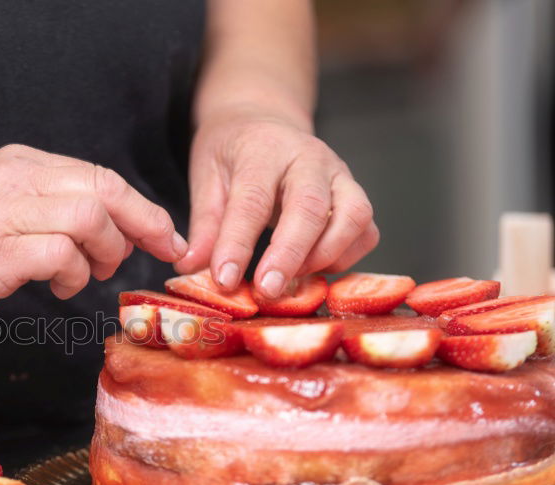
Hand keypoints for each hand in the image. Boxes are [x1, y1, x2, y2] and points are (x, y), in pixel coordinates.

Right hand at [0, 144, 186, 336]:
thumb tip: (116, 229)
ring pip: (90, 217)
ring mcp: (2, 212)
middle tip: (154, 254)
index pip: (99, 174)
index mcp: (18, 163)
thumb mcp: (2, 209)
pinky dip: (75, 274)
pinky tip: (61, 287)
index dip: (142, 207)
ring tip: (89, 276)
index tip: (165, 236)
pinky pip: (62, 254)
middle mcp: (13, 178)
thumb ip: (51, 208)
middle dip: (143, 225)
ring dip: (105, 253)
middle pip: (105, 188)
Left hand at [174, 106, 377, 297]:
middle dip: (289, 255)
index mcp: (263, 150)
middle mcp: (310, 159)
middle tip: (267, 291)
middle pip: (310, 208)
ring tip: (291, 279)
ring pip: (353, 217)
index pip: (253, 200)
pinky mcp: (357, 196)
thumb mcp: (207, 178)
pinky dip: (346, 258)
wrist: (265, 121)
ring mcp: (340, 176)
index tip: (225, 280)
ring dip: (324, 257)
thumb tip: (191, 268)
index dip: (238, 244)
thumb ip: (204, 226)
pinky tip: (314, 271)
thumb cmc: (233, 153)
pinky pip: (366, 232)